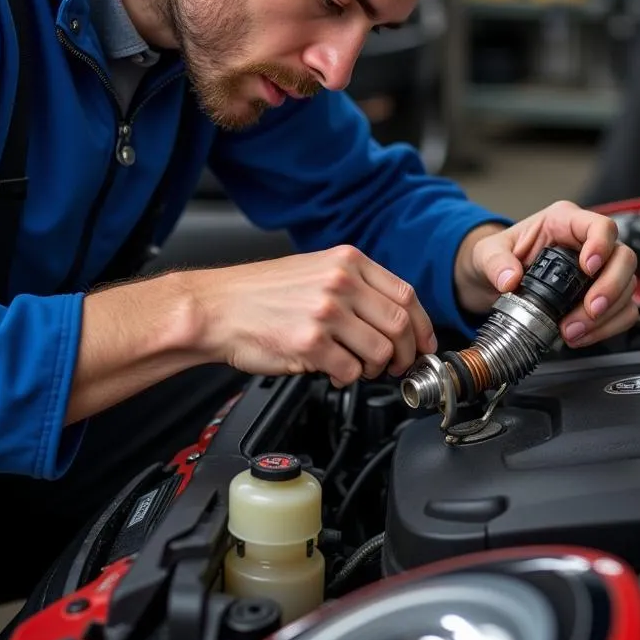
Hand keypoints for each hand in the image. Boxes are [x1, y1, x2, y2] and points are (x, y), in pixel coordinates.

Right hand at [191, 246, 436, 386]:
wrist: (215, 308)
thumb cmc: (260, 294)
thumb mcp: (315, 269)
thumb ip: (356, 285)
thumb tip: (394, 316)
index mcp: (347, 261)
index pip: (406, 294)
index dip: (421, 326)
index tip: (424, 344)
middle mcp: (341, 282)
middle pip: (400, 325)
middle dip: (405, 354)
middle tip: (397, 366)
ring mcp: (326, 312)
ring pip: (380, 352)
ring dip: (374, 368)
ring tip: (358, 367)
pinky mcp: (310, 344)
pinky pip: (350, 371)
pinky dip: (346, 378)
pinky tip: (331, 371)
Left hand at [455, 201, 637, 347]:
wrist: (494, 281)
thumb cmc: (498, 257)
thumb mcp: (486, 253)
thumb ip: (495, 262)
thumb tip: (509, 278)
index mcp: (564, 222)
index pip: (599, 225)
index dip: (601, 245)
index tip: (588, 268)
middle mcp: (587, 243)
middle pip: (623, 258)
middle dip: (610, 288)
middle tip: (590, 309)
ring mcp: (598, 270)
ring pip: (627, 288)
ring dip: (605, 315)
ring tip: (573, 330)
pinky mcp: (600, 296)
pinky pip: (622, 311)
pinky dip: (607, 327)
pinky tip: (581, 335)